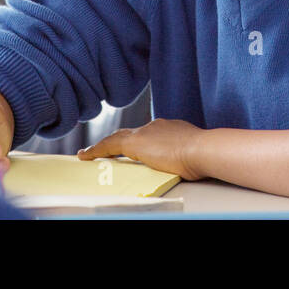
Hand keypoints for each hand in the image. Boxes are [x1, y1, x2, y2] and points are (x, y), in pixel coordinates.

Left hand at [76, 118, 205, 180]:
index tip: (137, 148)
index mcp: (171, 127)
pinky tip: (86, 156)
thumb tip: (182, 163)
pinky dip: (96, 150)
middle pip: (131, 133)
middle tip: (104, 149)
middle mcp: (156, 126)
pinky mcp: (134, 142)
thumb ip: (183, 154)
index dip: (141, 141)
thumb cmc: (202, 155)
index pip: (150, 134)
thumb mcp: (191, 153)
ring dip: (104, 146)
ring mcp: (145, 132)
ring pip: (117, 138)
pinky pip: (108, 145)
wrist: (201, 149)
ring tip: (91, 153)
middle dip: (118, 141)